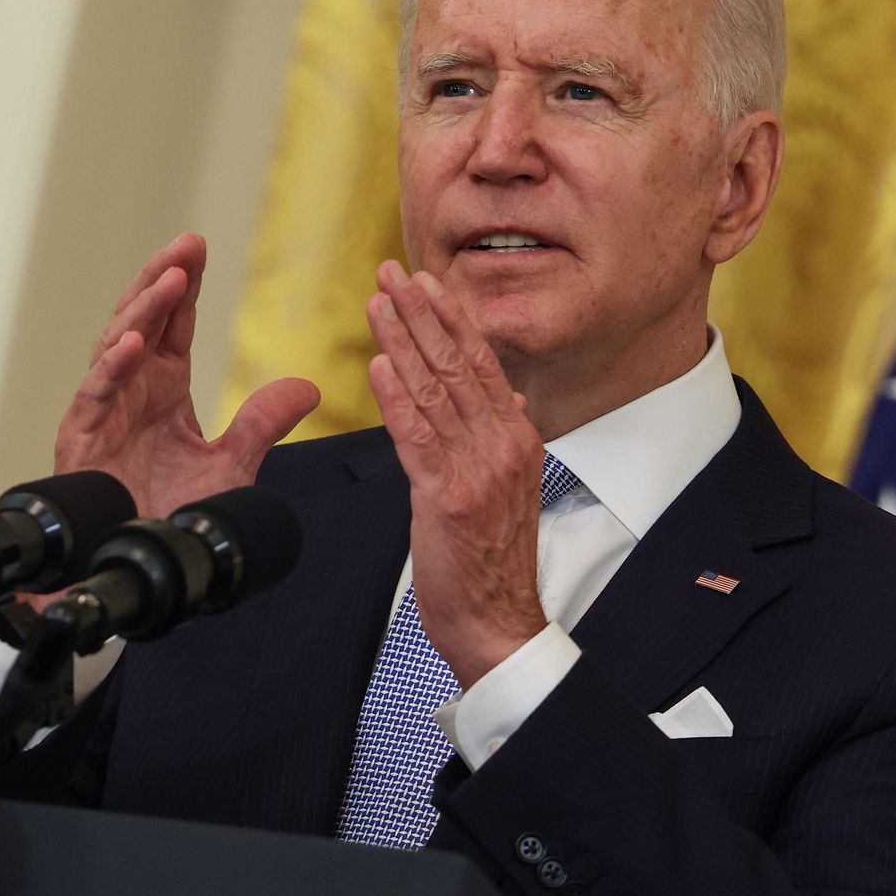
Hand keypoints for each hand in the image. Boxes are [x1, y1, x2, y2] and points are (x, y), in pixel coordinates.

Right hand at [54, 233, 319, 516]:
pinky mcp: (82, 438)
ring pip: (117, 345)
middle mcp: (131, 389)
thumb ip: (263, 424)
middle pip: (142, 318)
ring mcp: (104, 410)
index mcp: (163, 385)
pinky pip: (96, 393)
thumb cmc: (173, 515)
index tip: (198, 244)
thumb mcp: (231, 465)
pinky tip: (134, 344)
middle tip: (185, 244)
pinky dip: (113, 367)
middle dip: (162, 278)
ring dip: (143, 311)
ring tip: (170, 280)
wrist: (144, 567)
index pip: (173, 321)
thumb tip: (310, 387)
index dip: (184, 282)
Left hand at [366, 260, 548, 688]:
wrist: (498, 623)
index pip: (482, 363)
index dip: (451, 318)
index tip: (426, 281)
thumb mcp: (508, 488)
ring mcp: (476, 470)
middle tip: (392, 272)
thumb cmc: (491, 561)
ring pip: (435, 390)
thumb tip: (509, 397)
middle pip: (458, 364)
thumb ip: (501, 438)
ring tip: (377, 301)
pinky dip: (397, 396)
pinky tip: (379, 364)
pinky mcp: (446, 499)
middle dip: (422, 313)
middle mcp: (502, 445)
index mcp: (518, 438)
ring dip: (403, 340)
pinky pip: (417, 437)